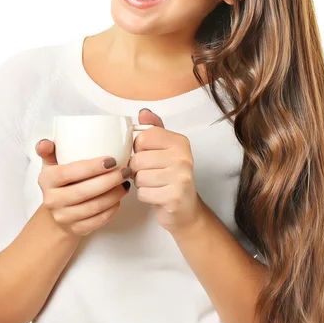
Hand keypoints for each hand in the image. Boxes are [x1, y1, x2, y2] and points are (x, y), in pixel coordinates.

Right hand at [35, 139, 131, 236]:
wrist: (56, 212)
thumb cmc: (60, 182)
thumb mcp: (51, 164)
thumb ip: (48, 150)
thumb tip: (44, 143)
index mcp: (47, 180)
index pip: (70, 172)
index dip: (92, 167)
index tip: (112, 160)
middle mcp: (52, 200)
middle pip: (85, 191)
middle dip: (109, 180)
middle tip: (125, 171)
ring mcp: (64, 217)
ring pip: (94, 207)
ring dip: (114, 194)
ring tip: (125, 183)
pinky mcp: (76, 229)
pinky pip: (99, 220)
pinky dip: (112, 209)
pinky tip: (119, 198)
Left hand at [127, 109, 205, 235]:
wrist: (186, 210)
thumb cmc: (171, 177)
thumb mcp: (165, 149)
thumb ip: (154, 130)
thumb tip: (143, 112)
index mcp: (180, 142)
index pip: (143, 138)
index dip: (138, 149)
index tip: (148, 155)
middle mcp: (183, 157)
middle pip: (138, 159)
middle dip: (137, 170)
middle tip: (150, 174)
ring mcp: (181, 177)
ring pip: (139, 177)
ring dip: (141, 184)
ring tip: (154, 184)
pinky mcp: (174, 197)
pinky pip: (143, 193)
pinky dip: (145, 196)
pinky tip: (157, 195)